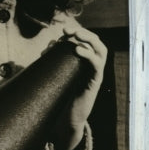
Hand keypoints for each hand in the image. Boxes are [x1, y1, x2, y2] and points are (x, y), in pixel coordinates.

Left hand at [52, 26, 106, 149]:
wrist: (66, 120)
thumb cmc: (62, 97)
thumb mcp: (57, 76)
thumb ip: (54, 63)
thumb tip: (47, 47)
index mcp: (85, 63)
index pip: (86, 41)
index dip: (77, 33)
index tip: (62, 30)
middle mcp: (93, 66)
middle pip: (96, 42)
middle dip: (83, 32)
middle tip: (68, 30)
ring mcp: (95, 73)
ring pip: (101, 50)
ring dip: (89, 40)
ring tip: (75, 35)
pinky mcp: (95, 82)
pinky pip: (97, 65)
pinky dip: (89, 55)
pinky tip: (78, 50)